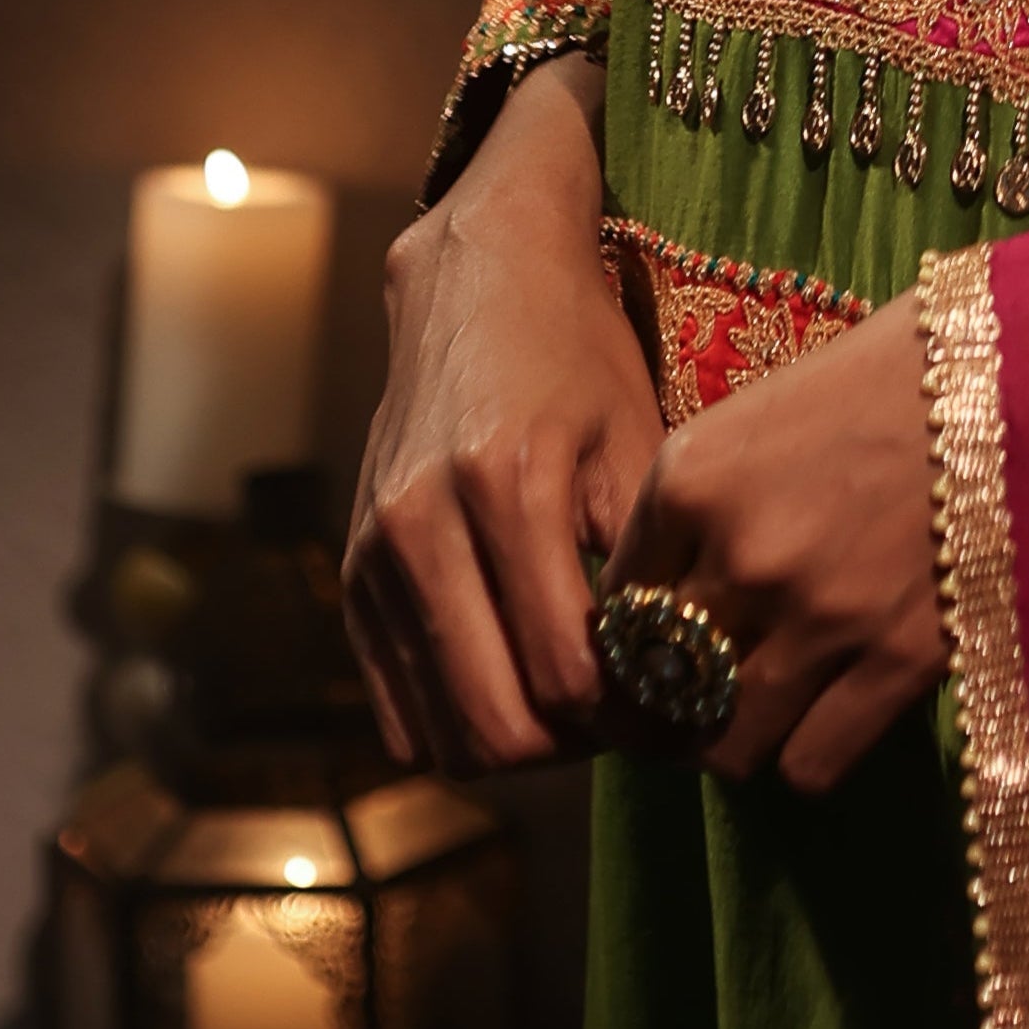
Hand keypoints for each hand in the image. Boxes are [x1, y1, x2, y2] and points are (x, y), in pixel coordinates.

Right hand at [342, 57, 656, 772]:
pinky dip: (463, 721)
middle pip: (498, 726)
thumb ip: (647, 565)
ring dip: (520, 742)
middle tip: (630, 717)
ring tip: (581, 702)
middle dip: (576, 745)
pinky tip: (521, 680)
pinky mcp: (353, 574)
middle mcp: (424, 523)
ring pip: (444, 734)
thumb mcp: (636, 441)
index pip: (565, 676)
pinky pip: (401, 709)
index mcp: (509, 484)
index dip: (629, 716)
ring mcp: (375, 552)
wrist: (475, 283)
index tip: (673, 702)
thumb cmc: (579, 356)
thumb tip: (675, 691)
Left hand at [601, 289, 946, 791]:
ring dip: (731, 740)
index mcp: (690, 479)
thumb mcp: (751, 422)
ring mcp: (821, 612)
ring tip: (757, 715)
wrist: (1003, 373)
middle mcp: (742, 553)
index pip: (614, 610)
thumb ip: (694, 511)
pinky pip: (810, 764)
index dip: (627, 641)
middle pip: (658, 688)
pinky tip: (822, 716)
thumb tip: (647, 607)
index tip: (654, 650)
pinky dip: (805, 755)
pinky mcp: (902, 656)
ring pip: (725, 745)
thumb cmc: (873, 383)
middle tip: (696, 699)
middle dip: (668, 705)